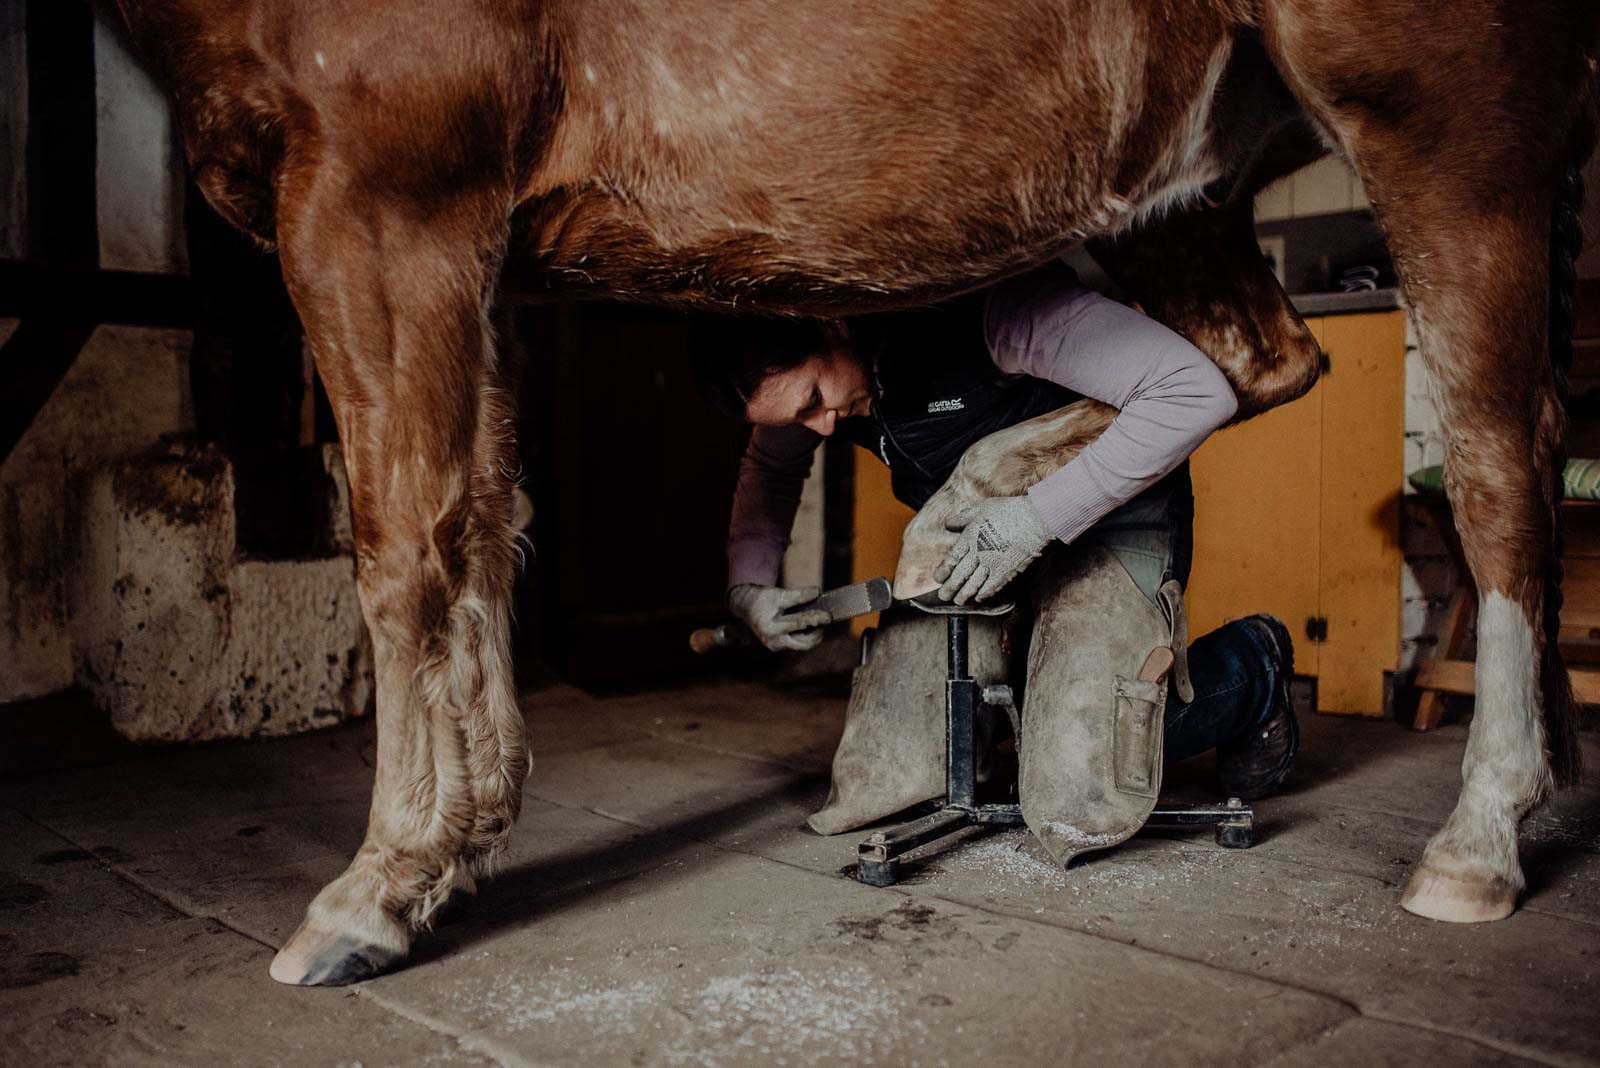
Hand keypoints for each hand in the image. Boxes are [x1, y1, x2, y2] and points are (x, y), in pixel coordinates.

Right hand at [728, 584, 831, 650]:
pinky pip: (800, 643)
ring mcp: (777, 645)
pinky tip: (816, 626)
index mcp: (770, 626)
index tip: (826, 608)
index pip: (798, 621)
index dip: (814, 614)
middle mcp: (773, 639)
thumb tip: (818, 593)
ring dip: (815, 634)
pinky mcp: (780, 647)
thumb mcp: (778, 594)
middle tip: (829, 618)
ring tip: (823, 621)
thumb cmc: (763, 599)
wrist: (747, 608)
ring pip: (803, 644)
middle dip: (817, 628)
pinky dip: (809, 635)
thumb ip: (798, 595)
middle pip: (802, 639)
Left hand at [934, 496, 1051, 603]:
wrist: (1035, 518)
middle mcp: (978, 552)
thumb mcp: (982, 508)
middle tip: (943, 596)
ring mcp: (992, 563)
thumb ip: (963, 518)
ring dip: (964, 595)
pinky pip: (991, 587)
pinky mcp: (1006, 571)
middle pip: (959, 575)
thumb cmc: (1009, 510)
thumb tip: (948, 525)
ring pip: (973, 584)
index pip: (952, 559)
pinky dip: (983, 594)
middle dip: (949, 588)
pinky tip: (979, 598)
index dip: (943, 571)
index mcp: (970, 537)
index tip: (938, 578)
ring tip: (958, 601)